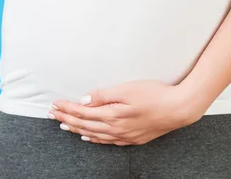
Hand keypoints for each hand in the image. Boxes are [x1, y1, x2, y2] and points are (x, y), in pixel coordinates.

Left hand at [48, 81, 203, 145]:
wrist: (178, 109)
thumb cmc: (155, 95)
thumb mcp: (127, 89)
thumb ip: (104, 95)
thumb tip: (84, 100)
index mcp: (112, 115)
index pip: (82, 112)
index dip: (66, 108)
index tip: (54, 104)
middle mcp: (115, 128)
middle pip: (84, 124)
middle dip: (66, 118)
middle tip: (52, 114)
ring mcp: (124, 135)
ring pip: (93, 134)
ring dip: (77, 129)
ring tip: (64, 125)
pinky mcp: (132, 138)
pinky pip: (107, 141)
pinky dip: (94, 138)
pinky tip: (89, 136)